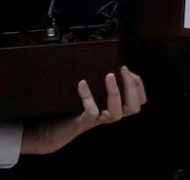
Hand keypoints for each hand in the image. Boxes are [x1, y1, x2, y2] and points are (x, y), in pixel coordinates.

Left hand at [20, 66, 145, 154]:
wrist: (51, 131)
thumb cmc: (69, 108)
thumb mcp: (86, 92)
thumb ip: (96, 81)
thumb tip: (103, 58)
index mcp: (113, 107)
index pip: (138, 102)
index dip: (138, 86)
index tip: (128, 70)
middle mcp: (108, 115)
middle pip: (133, 108)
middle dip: (132, 87)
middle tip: (123, 70)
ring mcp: (96, 121)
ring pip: (116, 113)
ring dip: (115, 93)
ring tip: (109, 75)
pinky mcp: (83, 123)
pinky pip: (91, 113)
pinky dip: (88, 97)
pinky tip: (82, 83)